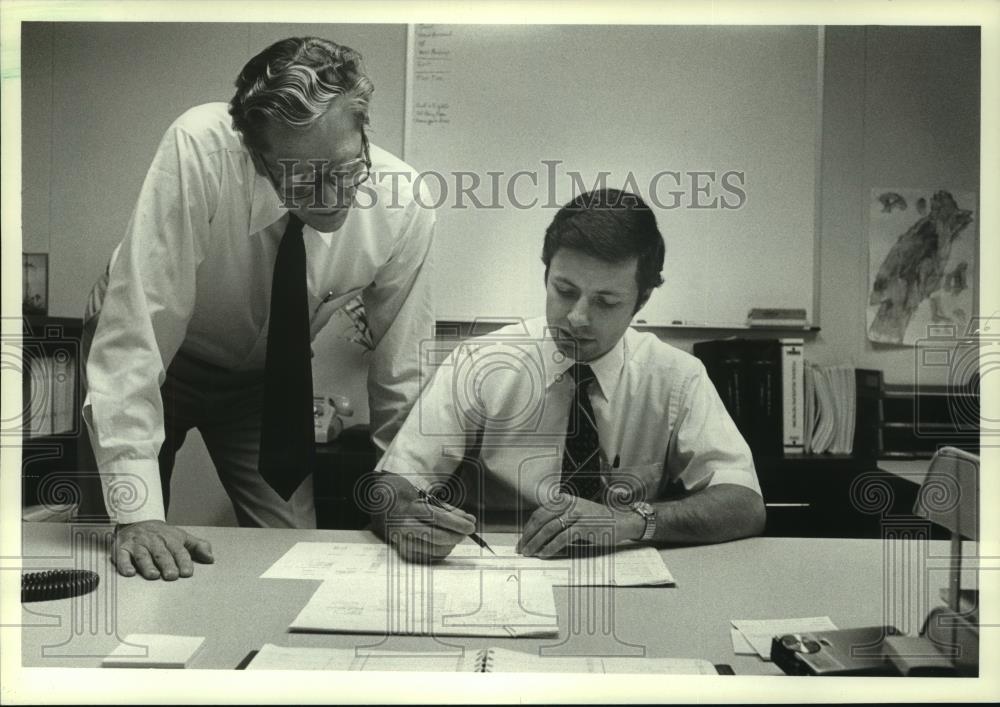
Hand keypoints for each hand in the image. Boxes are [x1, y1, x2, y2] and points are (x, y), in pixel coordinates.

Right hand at [112, 520, 213, 579]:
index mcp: (171, 539)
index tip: (187, 573)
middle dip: (167, 564)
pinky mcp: (122, 548)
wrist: (138, 521)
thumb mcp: (182, 537)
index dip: (184, 562)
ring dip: (148, 566)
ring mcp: (138, 545)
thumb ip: (198, 547)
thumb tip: (211, 559)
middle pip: (161, 554)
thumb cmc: (163, 535)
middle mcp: (154, 542)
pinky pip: (122, 556)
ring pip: (143, 555)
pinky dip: (124, 564)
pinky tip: (129, 573)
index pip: (179, 551)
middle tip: (172, 576)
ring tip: (153, 575)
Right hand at [369, 473, 476, 561]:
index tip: (471, 525)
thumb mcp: (429, 502)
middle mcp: (404, 526)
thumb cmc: (412, 505)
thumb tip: (470, 520)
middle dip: (456, 536)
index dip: (457, 523)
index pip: (438, 517)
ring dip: (450, 544)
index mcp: (411, 509)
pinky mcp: (405, 553)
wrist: (386, 510)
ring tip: (456, 537)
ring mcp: (403, 541)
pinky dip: (442, 551)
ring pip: (434, 549)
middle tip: (467, 533)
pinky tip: (445, 544)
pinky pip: (429, 557)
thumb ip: (451, 511)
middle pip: (437, 536)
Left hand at [516, 493, 638, 557]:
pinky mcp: (584, 526)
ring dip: (536, 542)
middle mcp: (569, 504)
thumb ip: (558, 518)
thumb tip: (536, 534)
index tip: (522, 539)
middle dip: (528, 535)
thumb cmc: (596, 521)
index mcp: (564, 499)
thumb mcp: (575, 513)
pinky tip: (544, 553)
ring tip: (530, 552)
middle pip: (541, 520)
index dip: (528, 527)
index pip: (539, 513)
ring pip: (549, 529)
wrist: (620, 522)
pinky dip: (550, 547)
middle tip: (522, 548)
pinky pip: (561, 538)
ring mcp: (577, 514)